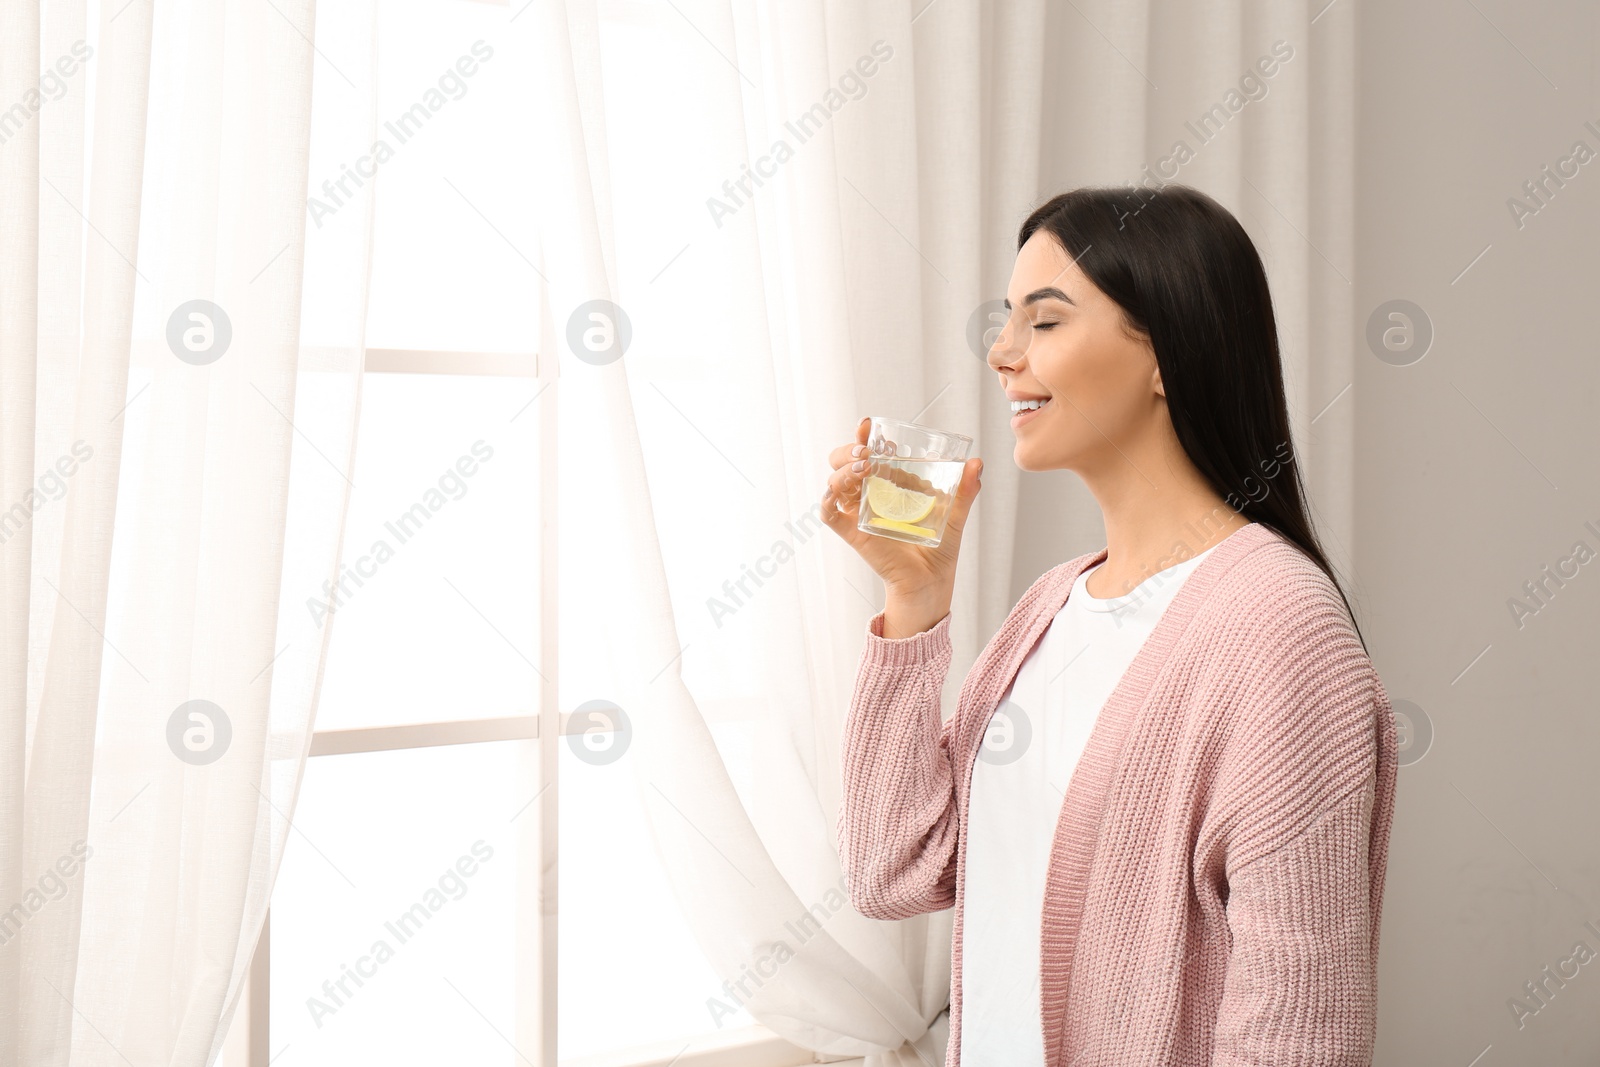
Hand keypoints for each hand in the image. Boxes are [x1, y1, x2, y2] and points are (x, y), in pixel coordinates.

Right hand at [820, 416, 982, 631]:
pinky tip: (834, 492)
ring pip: (835, 483)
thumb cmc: (939, 548)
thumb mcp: (955, 514)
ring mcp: (859, 513)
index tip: (869, 424)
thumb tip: (977, 463)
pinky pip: (830, 513)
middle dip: (847, 450)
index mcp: (890, 483)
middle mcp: (870, 494)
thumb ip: (965, 490)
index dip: (864, 436)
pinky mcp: (853, 533)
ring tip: (864, 466)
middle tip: (866, 450)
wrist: (931, 581)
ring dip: (843, 470)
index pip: (870, 452)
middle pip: (843, 462)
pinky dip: (827, 501)